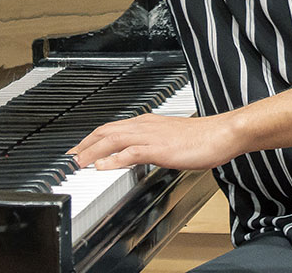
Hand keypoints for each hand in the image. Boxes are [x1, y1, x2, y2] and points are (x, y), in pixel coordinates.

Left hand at [67, 112, 239, 170]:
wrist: (222, 134)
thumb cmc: (202, 138)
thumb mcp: (170, 140)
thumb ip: (152, 146)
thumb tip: (138, 155)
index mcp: (147, 123)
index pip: (112, 128)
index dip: (91, 138)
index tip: (78, 150)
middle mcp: (145, 125)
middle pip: (106, 131)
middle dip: (85, 144)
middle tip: (69, 158)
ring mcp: (151, 136)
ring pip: (113, 139)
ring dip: (92, 151)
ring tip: (78, 163)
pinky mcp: (159, 148)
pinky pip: (130, 152)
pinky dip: (113, 159)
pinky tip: (102, 167)